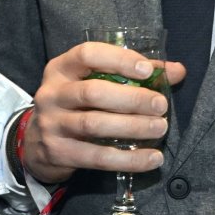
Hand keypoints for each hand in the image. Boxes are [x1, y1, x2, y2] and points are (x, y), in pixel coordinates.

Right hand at [22, 42, 186, 184]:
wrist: (37, 143)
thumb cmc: (77, 105)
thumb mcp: (95, 82)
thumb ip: (134, 74)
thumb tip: (177, 71)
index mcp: (62, 68)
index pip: (87, 55)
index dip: (119, 60)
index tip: (146, 70)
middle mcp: (52, 94)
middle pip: (94, 92)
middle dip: (132, 99)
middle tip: (161, 105)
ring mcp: (52, 124)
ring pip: (94, 124)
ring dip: (133, 126)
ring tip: (160, 128)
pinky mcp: (59, 152)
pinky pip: (98, 157)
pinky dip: (129, 159)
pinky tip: (152, 158)